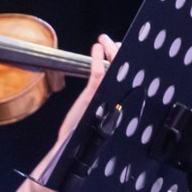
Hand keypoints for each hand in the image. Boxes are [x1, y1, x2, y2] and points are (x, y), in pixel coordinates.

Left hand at [39, 34, 118, 174]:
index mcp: (112, 102)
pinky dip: (97, 58)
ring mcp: (104, 97)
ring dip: (109, 51)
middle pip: (121, 72)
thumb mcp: (91, 114)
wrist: (70, 151)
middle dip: (118, 53)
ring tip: (105, 40)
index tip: (120, 49)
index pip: (119, 78)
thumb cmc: (79, 135)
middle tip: (113, 41)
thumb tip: (99, 87)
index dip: (121, 62)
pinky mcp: (93, 97)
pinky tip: (96, 48)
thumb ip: (98, 101)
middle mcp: (111, 99)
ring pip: (112, 70)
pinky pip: (98, 74)